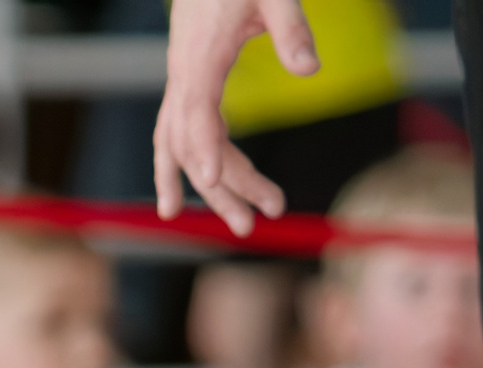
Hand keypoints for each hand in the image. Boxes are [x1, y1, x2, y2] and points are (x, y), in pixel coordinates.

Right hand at [156, 0, 317, 236]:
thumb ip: (291, 30)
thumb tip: (309, 70)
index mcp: (203, 54)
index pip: (197, 110)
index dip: (204, 146)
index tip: (213, 183)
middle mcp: (183, 74)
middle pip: (193, 142)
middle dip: (225, 184)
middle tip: (261, 220)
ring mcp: (180, 82)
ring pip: (181, 146)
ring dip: (208, 187)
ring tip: (239, 223)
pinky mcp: (184, 83)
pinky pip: (172, 135)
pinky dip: (174, 169)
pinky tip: (179, 200)